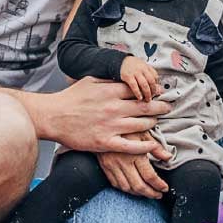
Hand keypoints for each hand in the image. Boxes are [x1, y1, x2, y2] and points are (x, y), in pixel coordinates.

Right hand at [40, 77, 170, 156]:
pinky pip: (131, 146)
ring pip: (141, 125)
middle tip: (168, 107)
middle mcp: (113, 108)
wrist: (53, 117)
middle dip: (160, 106)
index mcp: (110, 91)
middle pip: (145, 106)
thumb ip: (109, 79)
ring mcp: (110, 126)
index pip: (138, 89)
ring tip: (156, 121)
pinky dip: (145, 146)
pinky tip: (153, 145)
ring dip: (153, 123)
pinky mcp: (105, 142)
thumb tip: (126, 76)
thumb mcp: (90, 81)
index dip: (152, 91)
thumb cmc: (71, 98)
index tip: (159, 92)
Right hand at [97, 132, 170, 198]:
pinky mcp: (105, 166)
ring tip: (146, 193)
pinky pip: (115, 183)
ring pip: (126, 187)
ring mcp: (112, 165)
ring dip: (138, 194)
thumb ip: (156, 147)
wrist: (103, 122)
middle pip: (138, 185)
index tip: (164, 188)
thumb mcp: (143, 131)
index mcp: (135, 153)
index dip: (159, 184)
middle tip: (158, 195)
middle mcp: (122, 161)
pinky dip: (125, 189)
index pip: (149, 176)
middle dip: (150, 193)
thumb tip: (168, 158)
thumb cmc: (126, 126)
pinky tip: (132, 188)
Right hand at [119, 56, 159, 100]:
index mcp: (147, 67)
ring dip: (147, 93)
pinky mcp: (128, 76)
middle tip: (153, 96)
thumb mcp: (143, 67)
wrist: (122, 61)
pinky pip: (134, 86)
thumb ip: (150, 74)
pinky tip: (139, 97)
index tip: (157, 91)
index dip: (157, 85)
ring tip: (147, 99)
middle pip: (151, 81)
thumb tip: (158, 87)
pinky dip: (138, 93)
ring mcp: (135, 72)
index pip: (155, 76)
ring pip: (144, 84)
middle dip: (153, 90)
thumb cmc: (134, 66)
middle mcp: (142, 69)